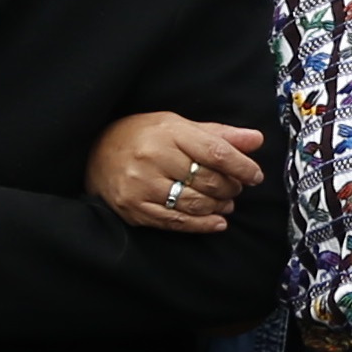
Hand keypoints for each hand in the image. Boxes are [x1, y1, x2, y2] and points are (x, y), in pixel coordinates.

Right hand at [87, 112, 264, 234]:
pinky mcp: (135, 209)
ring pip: (194, 203)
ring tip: (227, 203)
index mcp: (168, 132)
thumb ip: (219, 134)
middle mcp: (154, 158)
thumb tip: (256, 139)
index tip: (255, 175)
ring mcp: (142, 185)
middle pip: (207, 180)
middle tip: (237, 188)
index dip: (242, 166)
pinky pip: (176, 221)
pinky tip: (216, 223)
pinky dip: (201, 225)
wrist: (95, 152)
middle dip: (230, 187)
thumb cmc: (143, 135)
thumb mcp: (178, 125)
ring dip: (218, 206)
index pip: (216, 152)